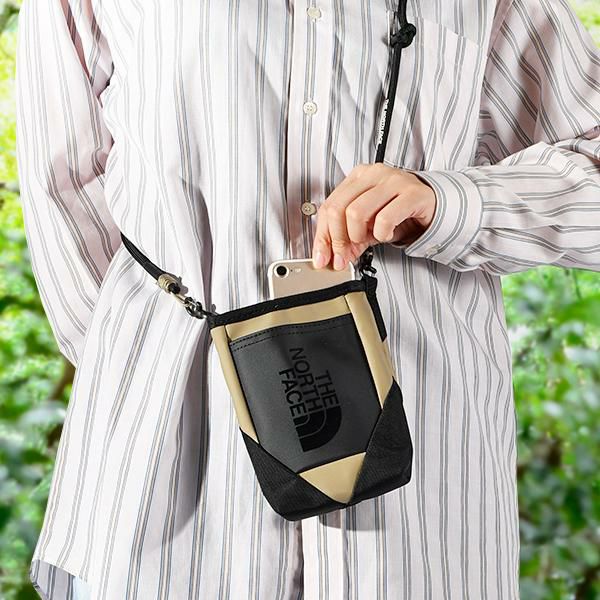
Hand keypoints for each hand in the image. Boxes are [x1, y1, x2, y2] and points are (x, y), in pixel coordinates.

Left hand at [311, 163, 436, 269]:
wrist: (434, 206)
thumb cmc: (400, 211)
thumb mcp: (369, 226)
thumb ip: (349, 239)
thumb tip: (331, 258)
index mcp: (358, 177)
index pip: (328, 206)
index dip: (322, 236)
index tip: (322, 258)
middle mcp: (373, 174)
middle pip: (338, 209)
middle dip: (338, 240)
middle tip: (344, 256)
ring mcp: (392, 181)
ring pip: (356, 212)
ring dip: (359, 235)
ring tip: (370, 239)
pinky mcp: (411, 193)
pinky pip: (384, 218)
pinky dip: (382, 234)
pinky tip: (387, 234)